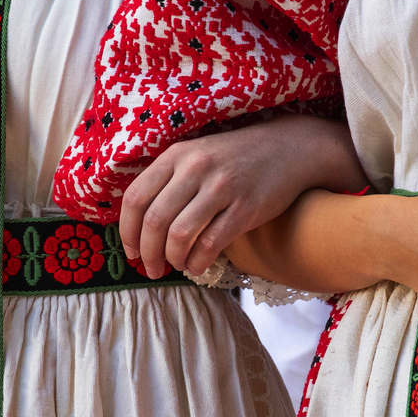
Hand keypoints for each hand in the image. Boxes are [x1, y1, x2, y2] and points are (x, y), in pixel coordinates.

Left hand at [119, 115, 366, 277]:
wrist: (289, 148)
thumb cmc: (236, 158)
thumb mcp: (197, 155)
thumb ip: (169, 180)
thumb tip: (140, 225)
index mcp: (177, 155)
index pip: (136, 198)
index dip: (128, 231)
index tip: (132, 251)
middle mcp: (196, 168)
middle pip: (155, 221)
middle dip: (148, 253)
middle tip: (151, 268)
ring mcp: (222, 188)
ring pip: (179, 235)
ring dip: (172, 259)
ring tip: (176, 266)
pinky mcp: (245, 208)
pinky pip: (210, 244)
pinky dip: (197, 263)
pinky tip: (197, 266)